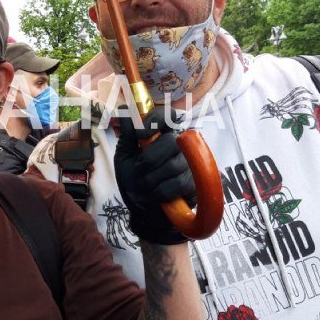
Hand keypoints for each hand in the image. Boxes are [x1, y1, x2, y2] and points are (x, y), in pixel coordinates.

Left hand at [114, 106, 194, 244]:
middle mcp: (178, 145)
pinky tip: (157, 195)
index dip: (154, 121)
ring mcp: (189, 164)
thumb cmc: (134, 179)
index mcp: (161, 134)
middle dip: (149, 159)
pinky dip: (161, 192)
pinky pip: (178, 184)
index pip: (166, 116)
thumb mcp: (124, 156)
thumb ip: (127, 134)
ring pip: (173, 165)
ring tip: (147, 185)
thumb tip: (125, 109)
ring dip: (152, 179)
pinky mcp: (195, 183)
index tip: (140, 134)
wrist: (141, 210)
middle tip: (140, 169)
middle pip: (170, 141)